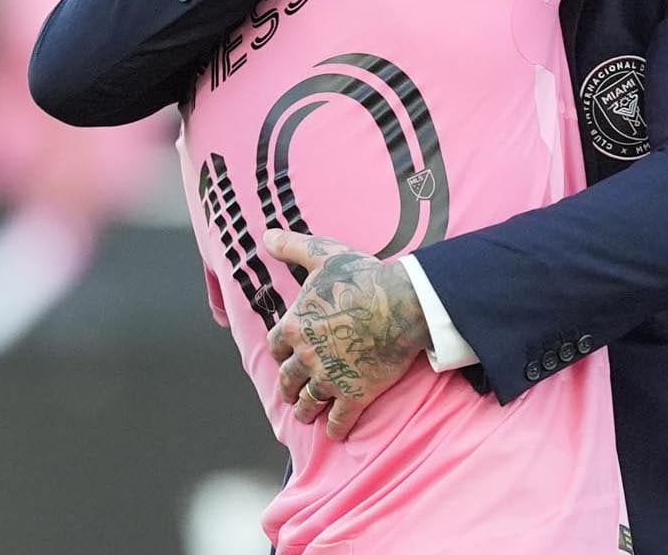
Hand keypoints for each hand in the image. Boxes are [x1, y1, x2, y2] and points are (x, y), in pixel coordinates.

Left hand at [263, 230, 429, 440]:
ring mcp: (330, 378)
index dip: (281, 350)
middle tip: (291, 392)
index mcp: (294, 326)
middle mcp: (306, 356)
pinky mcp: (355, 394)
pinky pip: (340, 420)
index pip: (276, 345)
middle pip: (288, 379)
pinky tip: (335, 433)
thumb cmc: (363, 277)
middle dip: (288, 387)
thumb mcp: (325, 256)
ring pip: (308, 404)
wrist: (402, 303)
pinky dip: (336, 429)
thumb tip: (265, 235)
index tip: (285, 354)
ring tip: (308, 414)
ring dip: (306, 411)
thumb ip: (293, 246)